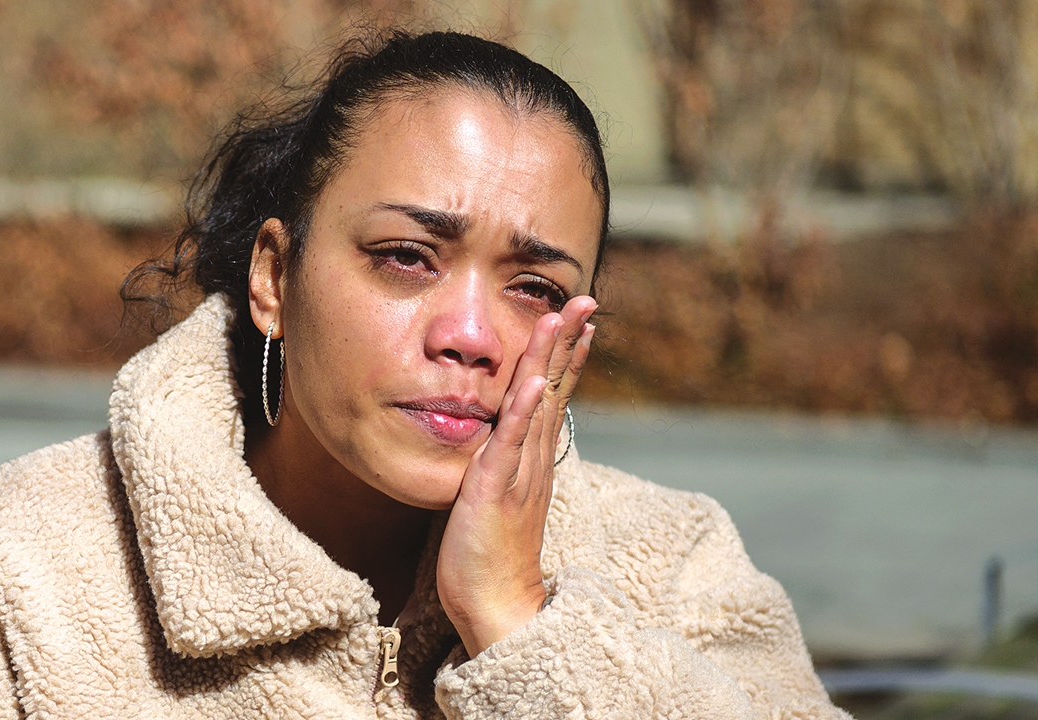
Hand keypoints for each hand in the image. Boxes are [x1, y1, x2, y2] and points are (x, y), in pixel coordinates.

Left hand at [436, 295, 595, 656]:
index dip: (567, 356)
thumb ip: (502, 462)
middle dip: (568, 341)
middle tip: (585, 299)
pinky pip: (509, 445)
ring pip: (537, 406)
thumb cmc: (487, 552)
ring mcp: (519, 474)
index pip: (553, 396)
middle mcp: (534, 460)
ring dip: (549, 361)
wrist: (494, 605)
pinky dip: (519, 412)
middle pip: (554, 389)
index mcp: (533, 459)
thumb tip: (499, 433)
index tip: (579, 319)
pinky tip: (528, 382)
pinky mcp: (495, 491)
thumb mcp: (497, 495)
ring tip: (560, 319)